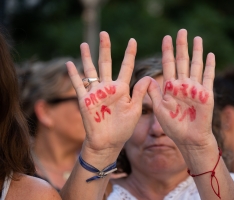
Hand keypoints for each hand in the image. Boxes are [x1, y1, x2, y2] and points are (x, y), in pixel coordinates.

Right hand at [66, 32, 149, 157]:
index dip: (129, 54)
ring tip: (85, 44)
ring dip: (87, 57)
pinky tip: (70, 64)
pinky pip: (79, 85)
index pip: (126, 67)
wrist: (108, 142)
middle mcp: (108, 87)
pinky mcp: (85, 100)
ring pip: (91, 71)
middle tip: (104, 33)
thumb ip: (140, 93)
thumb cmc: (123, 127)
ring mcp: (96, 93)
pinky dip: (74, 75)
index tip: (133, 41)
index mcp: (122, 89)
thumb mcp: (135, 110)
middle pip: (106, 63)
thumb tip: (149, 76)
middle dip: (105, 49)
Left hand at [148, 29, 215, 149]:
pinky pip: (208, 76)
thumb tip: (146, 78)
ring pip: (196, 65)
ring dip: (196, 52)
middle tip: (181, 31)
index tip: (166, 38)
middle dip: (182, 46)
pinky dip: (210, 66)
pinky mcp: (206, 94)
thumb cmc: (173, 126)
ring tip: (197, 38)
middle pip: (182, 61)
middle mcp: (183, 84)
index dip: (167, 51)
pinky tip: (210, 54)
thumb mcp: (160, 109)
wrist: (189, 139)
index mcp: (170, 87)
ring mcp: (195, 88)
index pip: (168, 64)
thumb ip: (153, 94)